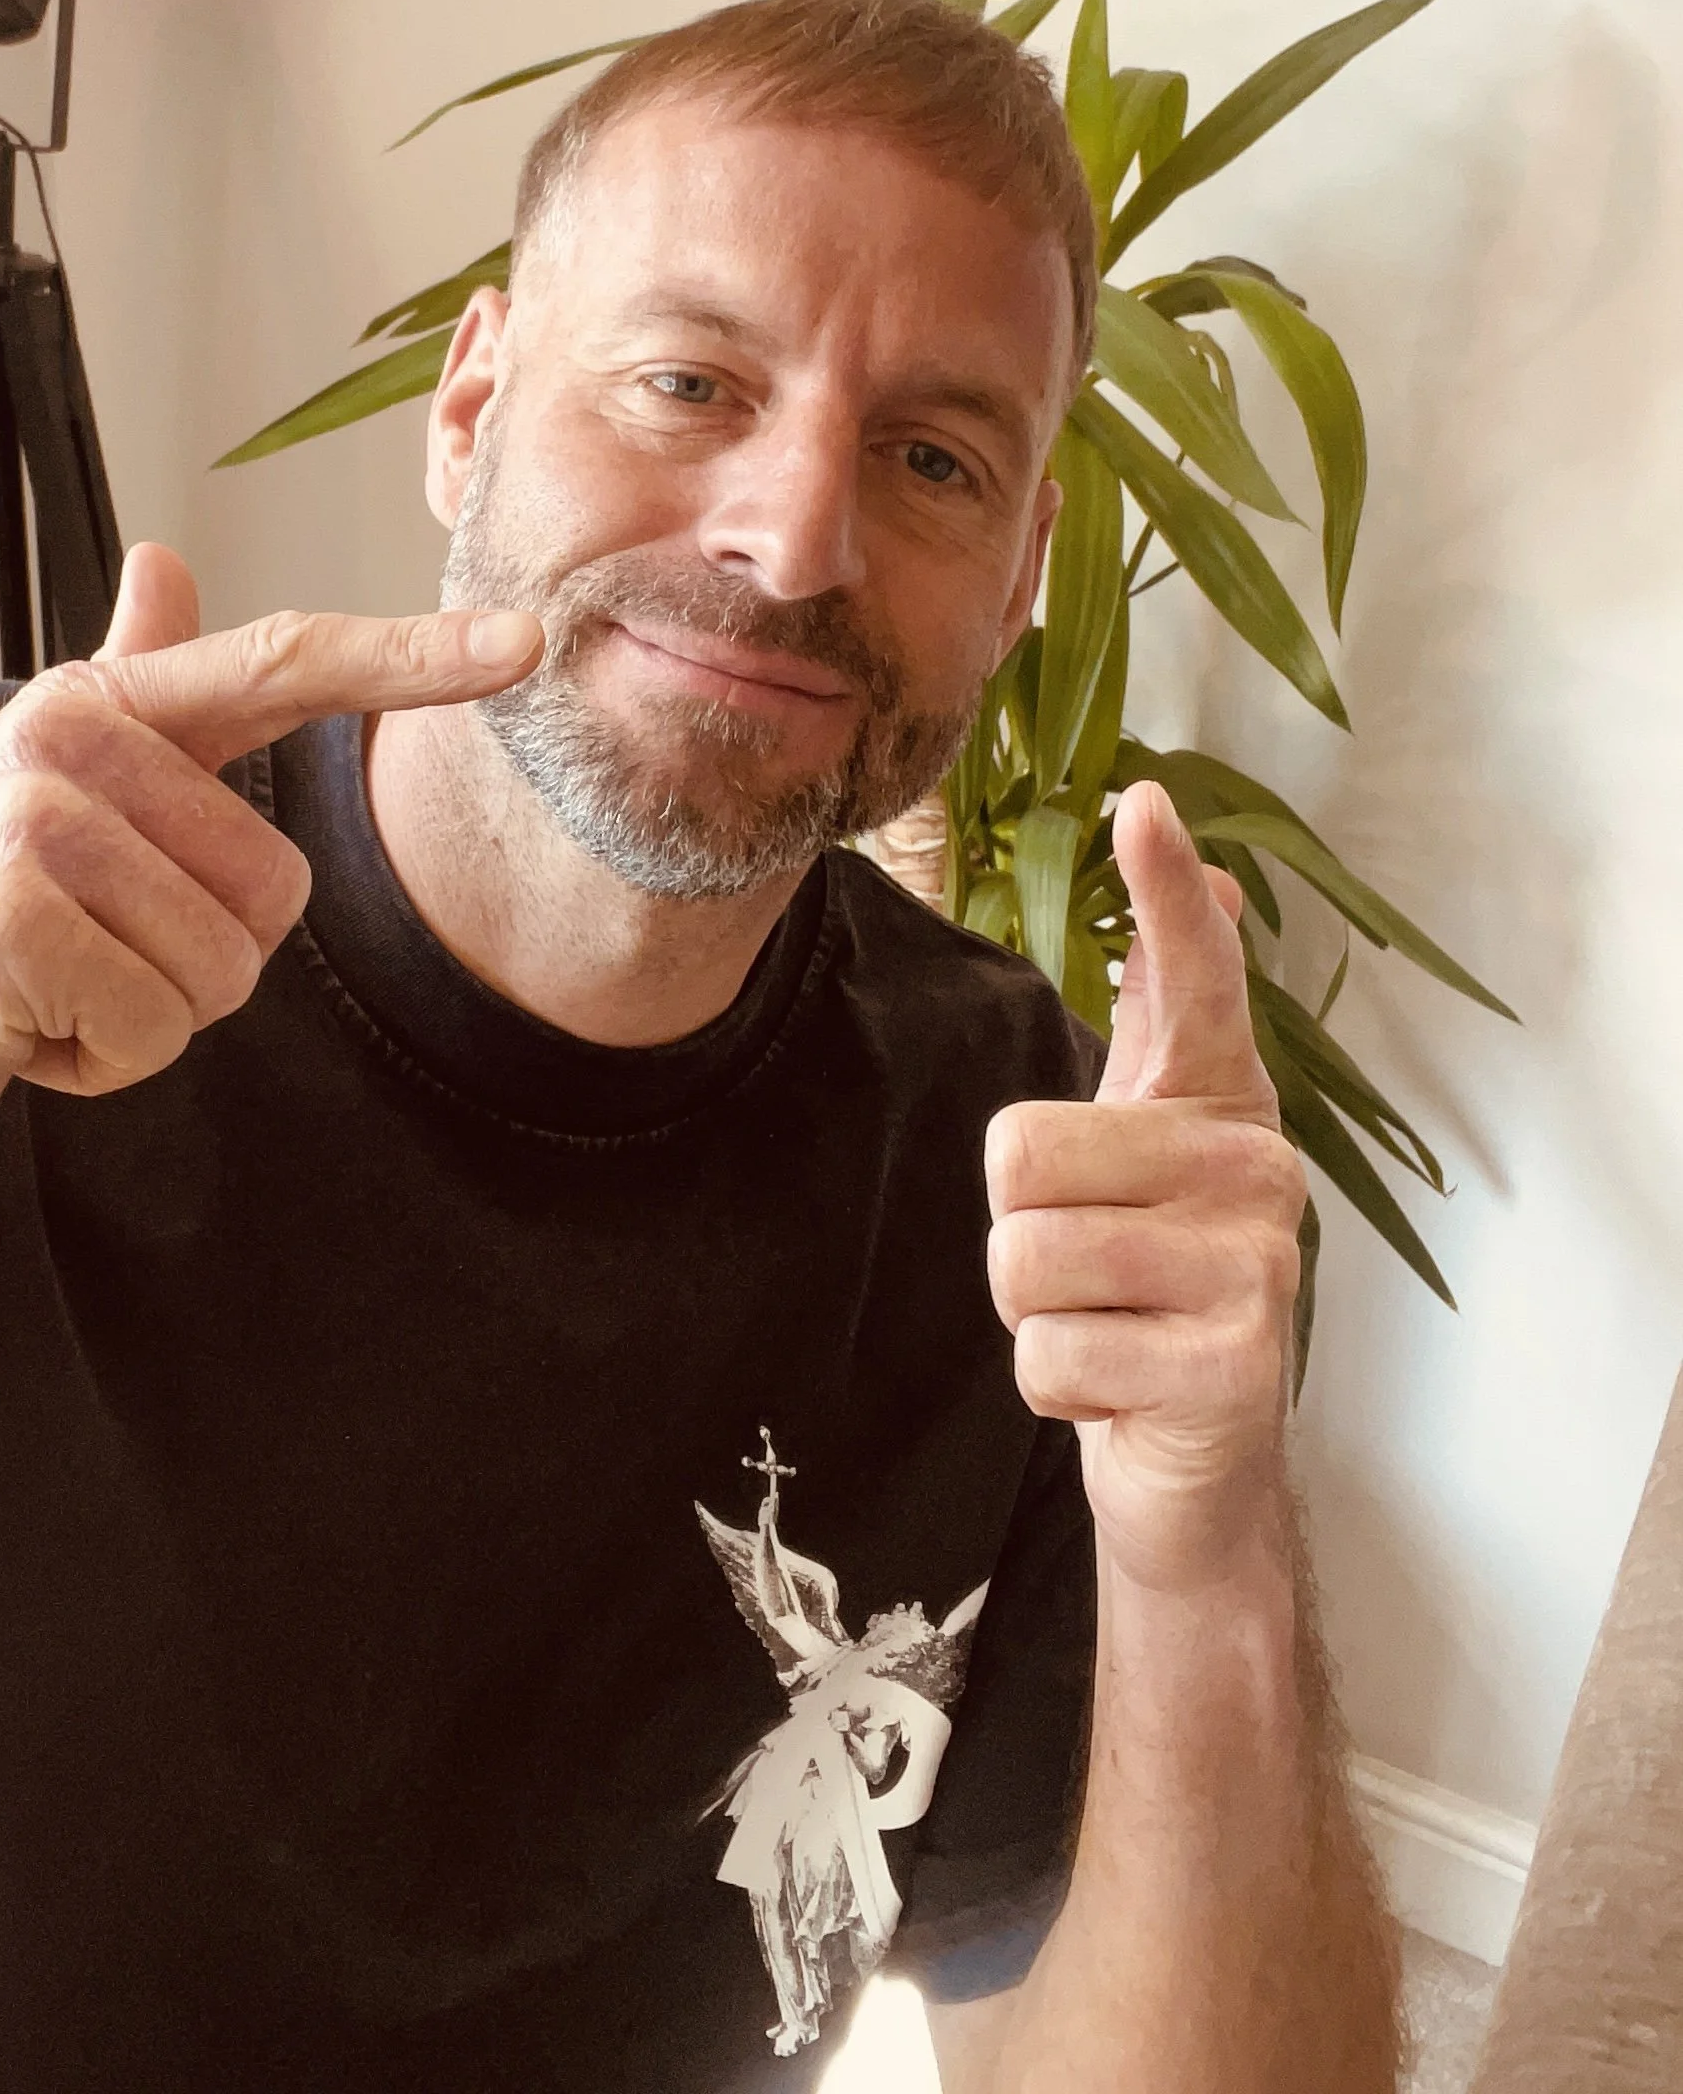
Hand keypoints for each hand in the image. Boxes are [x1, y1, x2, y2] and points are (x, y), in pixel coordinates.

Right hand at [0, 545, 543, 1205]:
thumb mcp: (45, 795)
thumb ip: (131, 683)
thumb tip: (167, 560)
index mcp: (99, 706)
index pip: (282, 665)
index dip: (415, 658)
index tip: (525, 645)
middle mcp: (69, 738)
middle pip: (273, 885)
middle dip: (195, 960)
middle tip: (79, 958)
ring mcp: (36, 823)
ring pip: (223, 966)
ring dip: (145, 1018)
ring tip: (47, 991)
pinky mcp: (14, 920)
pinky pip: (157, 1024)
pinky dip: (101, 1063)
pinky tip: (22, 1035)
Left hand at [984, 781, 1305, 1592]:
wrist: (1196, 1470)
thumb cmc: (1145, 1289)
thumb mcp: (1145, 1150)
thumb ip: (1169, 1017)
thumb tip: (1207, 872)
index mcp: (1221, 1106)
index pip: (1194, 980)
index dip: (1163, 893)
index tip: (1145, 803)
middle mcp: (1255, 1169)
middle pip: (1021, 1153)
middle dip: (1018, 1230)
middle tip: (1090, 1273)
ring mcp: (1254, 1267)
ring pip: (1023, 1259)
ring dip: (1035, 1313)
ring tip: (1107, 1327)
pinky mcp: (1229, 1367)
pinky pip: (1047, 1353)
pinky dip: (1058, 1387)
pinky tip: (1123, 1391)